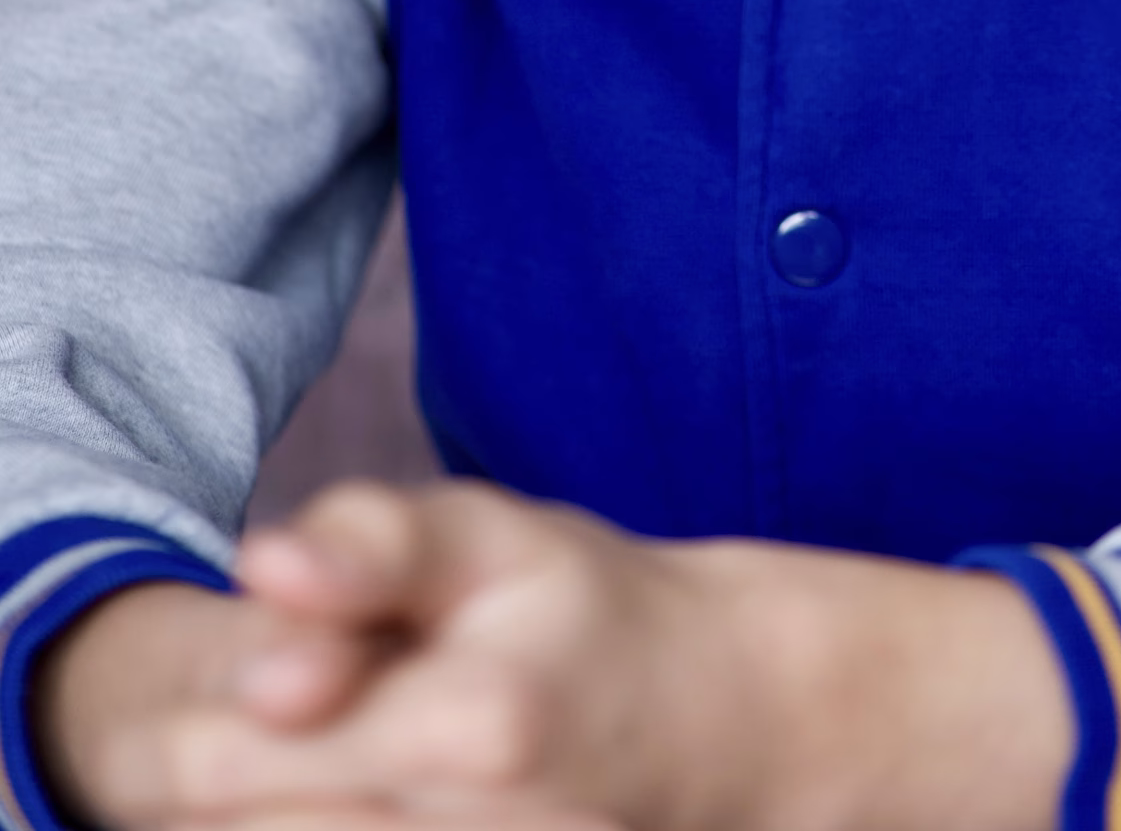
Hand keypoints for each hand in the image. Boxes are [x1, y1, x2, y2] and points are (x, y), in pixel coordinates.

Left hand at [40, 480, 1073, 830]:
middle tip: (274, 725)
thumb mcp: (483, 531)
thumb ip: (366, 548)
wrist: (716, 715)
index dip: (193, 723)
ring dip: (277, 812)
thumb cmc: (580, 606)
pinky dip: (335, 829)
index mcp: (470, 728)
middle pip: (243, 828)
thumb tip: (259, 571)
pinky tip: (363, 799)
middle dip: (232, 778)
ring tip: (326, 764)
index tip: (232, 690)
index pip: (220, 758)